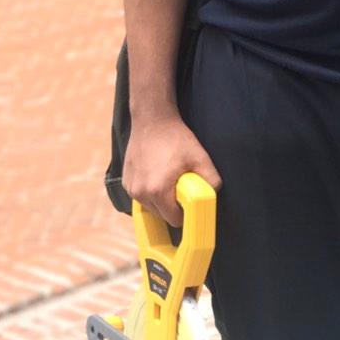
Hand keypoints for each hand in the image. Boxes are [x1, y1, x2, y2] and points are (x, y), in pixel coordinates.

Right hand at [122, 112, 220, 226]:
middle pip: (161, 215)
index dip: (184, 212)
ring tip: (168, 177)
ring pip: (150, 206)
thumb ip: (211, 179)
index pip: (173, 220)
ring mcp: (130, 188)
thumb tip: (214, 193)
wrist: (152, 119)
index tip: (188, 200)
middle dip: (172, 206)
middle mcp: (140, 193)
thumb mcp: (199, 157)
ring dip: (160, 199)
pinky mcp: (125, 181)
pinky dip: (149, 191)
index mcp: (158, 191)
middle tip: (180, 185)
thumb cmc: (176, 138)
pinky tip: (156, 173)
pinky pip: (140, 196)